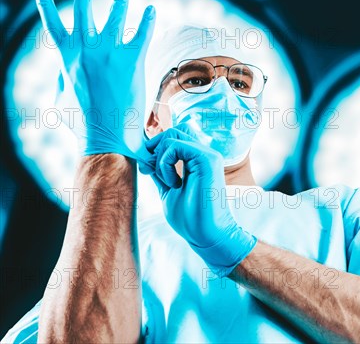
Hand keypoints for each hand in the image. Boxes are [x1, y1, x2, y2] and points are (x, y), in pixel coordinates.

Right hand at [35, 0, 154, 156]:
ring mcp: (108, 52)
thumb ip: (62, 78)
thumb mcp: (62, 98)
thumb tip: (64, 70)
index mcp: (65, 57)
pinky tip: (151, 11)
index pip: (52, 22)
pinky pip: (141, 33)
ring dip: (119, 2)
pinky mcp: (132, 60)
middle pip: (82, 7)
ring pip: (114, 16)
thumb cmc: (83, 124)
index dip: (45, 2)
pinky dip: (147, 20)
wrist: (106, 137)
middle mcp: (85, 49)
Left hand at [140, 126, 256, 277]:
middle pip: (173, 131)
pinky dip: (166, 163)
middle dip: (154, 148)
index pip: (174, 138)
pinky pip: (176, 146)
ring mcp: (207, 155)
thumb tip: (145, 157)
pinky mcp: (207, 159)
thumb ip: (160, 173)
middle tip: (150, 171)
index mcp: (196, 160)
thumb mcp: (168, 191)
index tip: (147, 169)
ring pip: (173, 135)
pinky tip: (173, 183)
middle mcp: (204, 154)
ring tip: (167, 181)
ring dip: (160, 157)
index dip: (155, 148)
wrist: (206, 234)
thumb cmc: (190, 217)